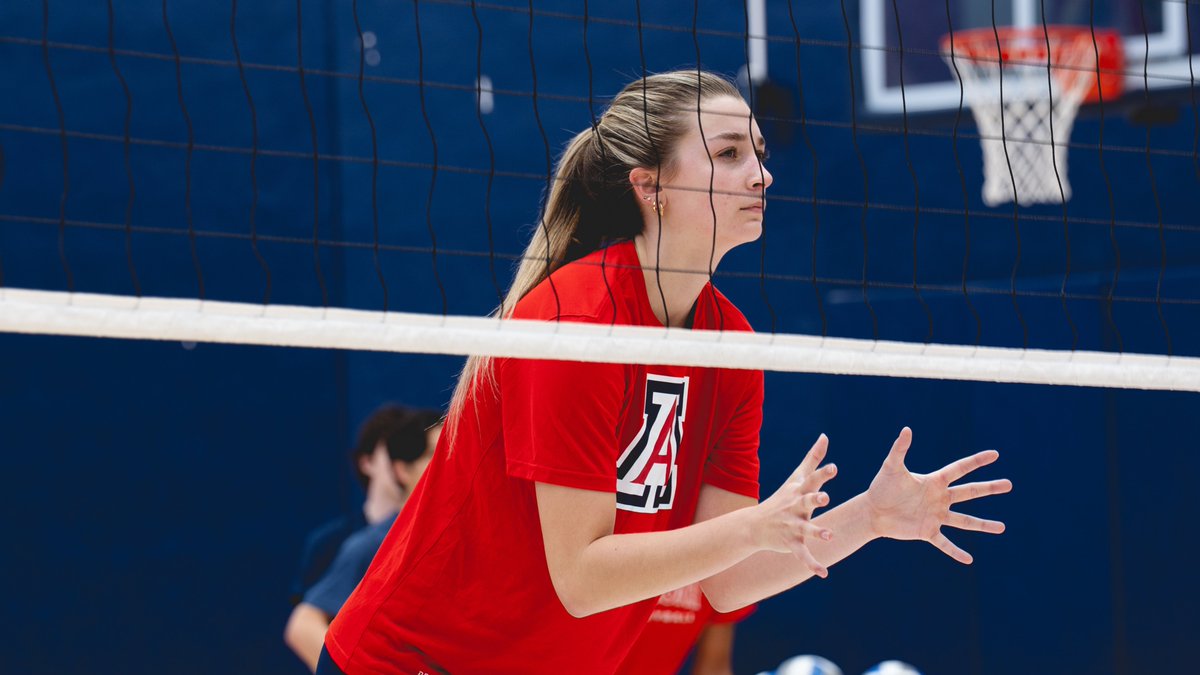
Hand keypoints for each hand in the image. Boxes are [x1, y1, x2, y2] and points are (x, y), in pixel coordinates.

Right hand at [753, 434, 837, 576]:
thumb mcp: (797, 477)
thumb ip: (813, 458)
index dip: (823, 474)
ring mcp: (792, 526)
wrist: (755, 525)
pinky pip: (802, 554)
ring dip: (817, 532)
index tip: (834, 468)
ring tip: (830, 536)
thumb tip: (825, 436)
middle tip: (825, 497)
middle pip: (806, 502)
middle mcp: (795, 507)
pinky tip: (823, 573)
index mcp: (799, 492)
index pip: (812, 481)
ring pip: (806, 529)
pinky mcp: (791, 543)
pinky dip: (812, 564)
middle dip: (815, 499)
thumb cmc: (782, 498)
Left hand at [866, 427, 1010, 563]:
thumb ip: (899, 449)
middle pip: (969, 492)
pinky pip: (944, 543)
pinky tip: (968, 559)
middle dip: (989, 488)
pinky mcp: (927, 531)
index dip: (976, 461)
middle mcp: (939, 498)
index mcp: (934, 482)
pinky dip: (955, 552)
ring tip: (1002, 527)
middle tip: (1009, 484)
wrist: (872, 511)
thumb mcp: (891, 467)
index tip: (995, 454)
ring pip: (964, 520)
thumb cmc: (881, 487)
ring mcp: (935, 516)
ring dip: (983, 524)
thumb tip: (906, 429)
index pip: (959, 469)